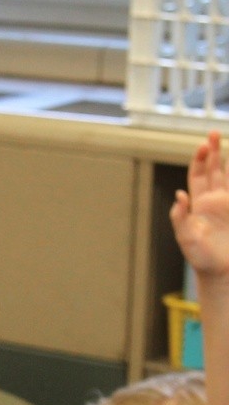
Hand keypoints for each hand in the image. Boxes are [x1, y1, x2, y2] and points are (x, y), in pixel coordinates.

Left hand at [174, 131, 228, 283]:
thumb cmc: (202, 258)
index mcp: (198, 205)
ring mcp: (228, 205)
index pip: (198, 176)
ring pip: (228, 175)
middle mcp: (214, 201)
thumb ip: (181, 217)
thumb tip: (179, 194)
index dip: (199, 160)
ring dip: (227, 159)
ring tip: (224, 140)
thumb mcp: (186, 238)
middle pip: (213, 170)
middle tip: (213, 133)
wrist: (223, 271)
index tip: (202, 145)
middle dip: (213, 151)